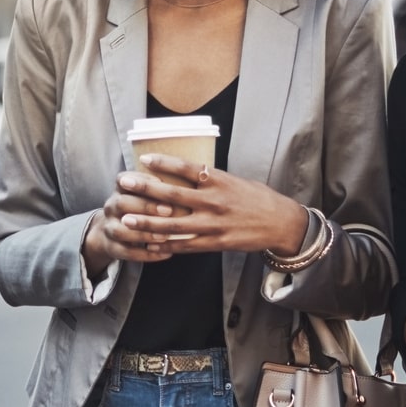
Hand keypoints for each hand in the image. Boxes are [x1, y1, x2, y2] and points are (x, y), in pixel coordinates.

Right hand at [80, 185, 182, 277]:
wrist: (112, 232)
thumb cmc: (140, 207)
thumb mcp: (143, 193)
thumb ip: (159, 187)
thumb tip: (189, 180)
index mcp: (120, 190)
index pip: (124, 179)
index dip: (141, 181)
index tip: (162, 183)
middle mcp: (111, 207)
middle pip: (121, 203)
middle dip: (145, 206)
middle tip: (169, 210)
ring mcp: (109, 228)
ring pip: (121, 231)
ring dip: (145, 233)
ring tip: (166, 235)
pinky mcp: (112, 247)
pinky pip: (127, 252)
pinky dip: (147, 255)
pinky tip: (167, 253)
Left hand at [114, 154, 307, 255]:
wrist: (281, 223)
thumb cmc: (257, 198)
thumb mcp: (236, 180)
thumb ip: (211, 178)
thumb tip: (185, 172)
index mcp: (219, 181)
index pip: (187, 169)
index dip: (164, 164)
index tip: (143, 159)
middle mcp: (214, 202)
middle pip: (173, 196)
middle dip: (145, 190)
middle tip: (124, 184)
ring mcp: (214, 225)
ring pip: (174, 225)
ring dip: (148, 223)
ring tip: (127, 220)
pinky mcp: (216, 243)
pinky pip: (186, 246)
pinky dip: (166, 246)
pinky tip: (149, 245)